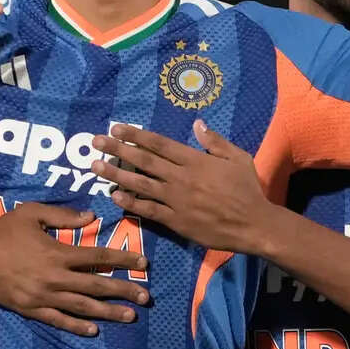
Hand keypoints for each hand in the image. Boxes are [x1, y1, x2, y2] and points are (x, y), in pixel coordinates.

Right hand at [0, 204, 149, 336]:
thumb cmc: (2, 230)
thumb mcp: (32, 213)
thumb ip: (63, 216)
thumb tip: (91, 218)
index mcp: (58, 252)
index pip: (98, 256)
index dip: (123, 259)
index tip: (143, 262)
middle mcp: (55, 277)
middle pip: (97, 285)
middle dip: (124, 290)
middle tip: (146, 296)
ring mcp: (43, 296)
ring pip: (82, 306)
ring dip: (108, 312)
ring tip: (129, 316)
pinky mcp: (30, 309)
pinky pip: (58, 320)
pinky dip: (76, 326)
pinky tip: (93, 330)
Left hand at [91, 121, 279, 255]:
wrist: (254, 225)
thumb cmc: (247, 190)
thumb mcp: (238, 158)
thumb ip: (215, 141)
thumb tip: (197, 124)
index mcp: (195, 160)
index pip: (159, 144)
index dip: (136, 135)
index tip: (117, 129)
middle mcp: (181, 178)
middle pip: (144, 161)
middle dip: (117, 150)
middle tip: (96, 141)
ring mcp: (177, 200)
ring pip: (140, 185)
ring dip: (116, 175)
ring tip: (96, 167)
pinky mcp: (176, 221)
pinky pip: (149, 210)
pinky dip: (131, 203)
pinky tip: (114, 197)